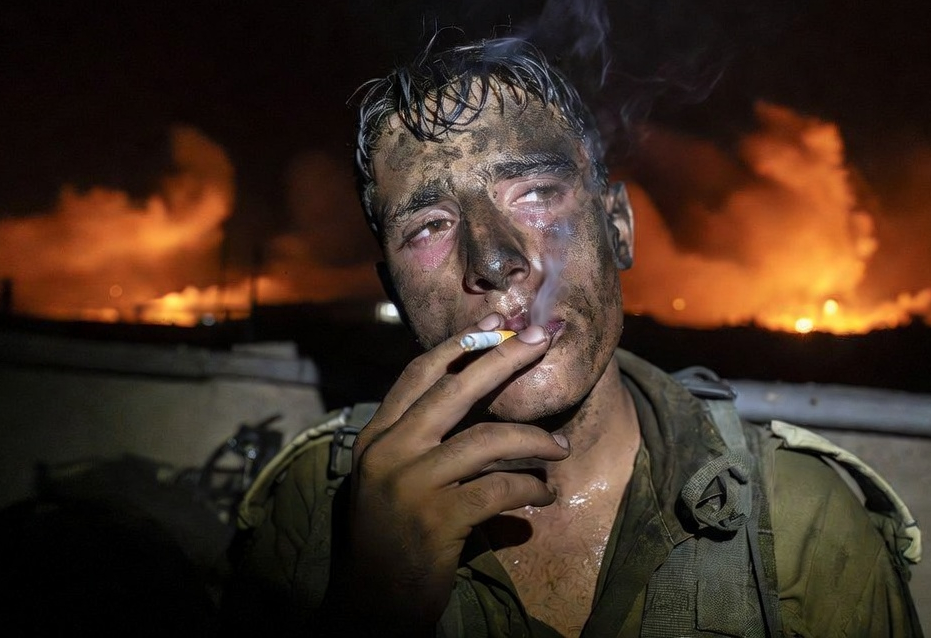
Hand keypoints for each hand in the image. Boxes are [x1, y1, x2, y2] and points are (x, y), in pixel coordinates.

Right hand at [323, 315, 570, 634]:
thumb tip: (476, 400)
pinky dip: (529, 488)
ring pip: (486, 439)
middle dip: (503, 359)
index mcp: (376, 437)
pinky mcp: (437, 519)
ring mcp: (410, 484)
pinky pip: (499, 488)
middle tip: (540, 339)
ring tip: (559, 450)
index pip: (417, 375)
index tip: (496, 327)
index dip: (459, 347)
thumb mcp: (393, 478)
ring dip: (532, 440)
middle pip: (454, 390)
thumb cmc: (391, 538)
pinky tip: (544, 495)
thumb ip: (419, 440)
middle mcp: (388, 452)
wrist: (372, 602)